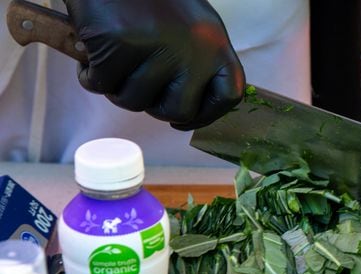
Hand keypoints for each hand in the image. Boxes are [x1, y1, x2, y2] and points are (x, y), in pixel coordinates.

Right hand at [64, 0, 244, 129]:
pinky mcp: (119, 45)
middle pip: (178, 110)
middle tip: (140, 88)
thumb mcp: (192, 27)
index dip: (206, 114)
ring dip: (118, 89)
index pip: (229, 95)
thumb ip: (198, 63)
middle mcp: (192, 50)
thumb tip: (189, 111)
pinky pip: (101, 84)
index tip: (184, 119)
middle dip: (154, 107)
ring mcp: (156, 49)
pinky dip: (91, 75)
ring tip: (115, 63)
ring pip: (135, 101)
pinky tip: (92, 55)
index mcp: (215, 44)